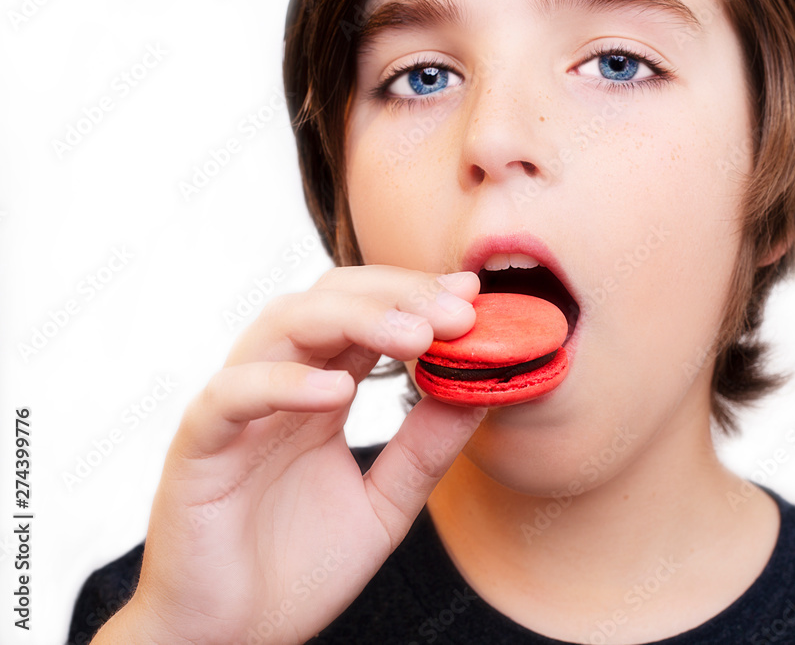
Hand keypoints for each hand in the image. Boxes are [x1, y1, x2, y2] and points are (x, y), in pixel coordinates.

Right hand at [94, 266, 484, 644]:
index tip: (474, 296)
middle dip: (398, 296)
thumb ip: (425, 450)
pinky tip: (336, 391)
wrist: (233, 636)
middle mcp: (279, 387)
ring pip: (283, 326)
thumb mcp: (385, 505)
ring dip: (353, 320)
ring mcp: (238, 411)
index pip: (367, 315)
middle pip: (329, 301)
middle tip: (458, 311)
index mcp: (322, 394)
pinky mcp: (198, 447)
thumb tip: (483, 392)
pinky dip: (283, 383)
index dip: (417, 297)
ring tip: (416, 335)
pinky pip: (231, 395)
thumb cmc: (299, 569)